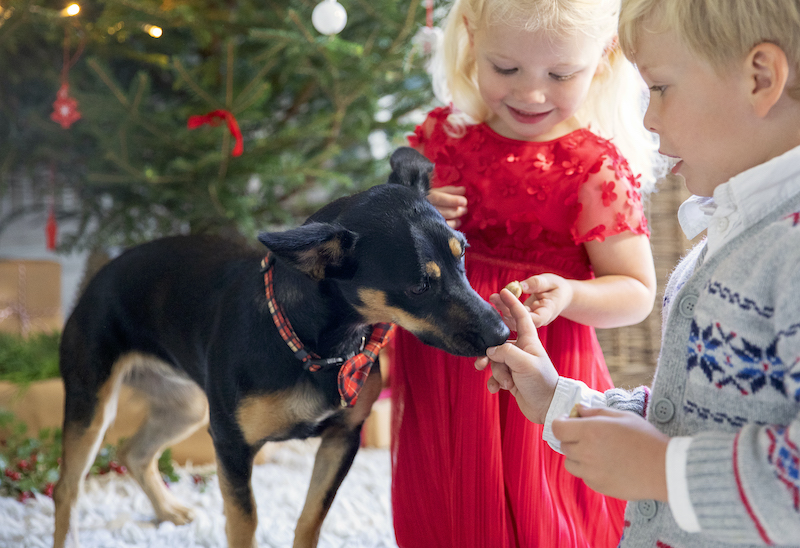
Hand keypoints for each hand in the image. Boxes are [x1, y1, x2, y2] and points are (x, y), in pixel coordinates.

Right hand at [427, 186, 466, 227]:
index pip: (437, 198)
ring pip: (441, 219)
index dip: (452, 200)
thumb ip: (448, 191)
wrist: (415, 214)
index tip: (464, 201)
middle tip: (465, 209)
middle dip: (456, 210)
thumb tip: (463, 190)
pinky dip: (452, 225)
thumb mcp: (435, 192)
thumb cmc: (427, 199)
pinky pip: (442, 227)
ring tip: (463, 212)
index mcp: (424, 197)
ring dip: (455, 216)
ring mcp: (426, 219)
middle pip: (441, 210)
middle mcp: (424, 208)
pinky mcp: (430, 228)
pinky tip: (458, 221)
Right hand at [475, 289, 558, 423]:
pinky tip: (497, 389)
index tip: (502, 291)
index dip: (512, 303)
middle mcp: (521, 350)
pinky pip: (495, 375)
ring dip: (496, 373)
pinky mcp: (511, 377)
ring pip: (495, 361)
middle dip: (489, 352)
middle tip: (480, 358)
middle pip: (499, 342)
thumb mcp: (524, 364)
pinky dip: (494, 382)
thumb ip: (505, 353)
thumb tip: (489, 351)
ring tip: (503, 381)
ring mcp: (515, 364)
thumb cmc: (541, 383)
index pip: (520, 317)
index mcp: (528, 341)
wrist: (548, 407)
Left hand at [490, 274, 571, 327]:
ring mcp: (530, 321)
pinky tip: (497, 300)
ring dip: (502, 309)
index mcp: (547, 313)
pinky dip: (504, 309)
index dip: (518, 311)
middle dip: (505, 308)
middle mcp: (538, 321)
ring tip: (493, 297)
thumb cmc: (557, 287)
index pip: (533, 319)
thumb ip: (537, 284)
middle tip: (494, 296)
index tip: (507, 296)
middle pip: (520, 321)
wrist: (562, 295)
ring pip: (514, 321)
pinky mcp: (524, 319)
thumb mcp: (550, 282)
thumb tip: (520, 286)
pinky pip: (512, 318)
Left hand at [552, 405, 668, 500]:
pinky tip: (608, 465)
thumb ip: (596, 412)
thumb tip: (579, 410)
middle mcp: (585, 452)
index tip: (571, 421)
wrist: (664, 469)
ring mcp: (590, 471)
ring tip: (599, 452)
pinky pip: (584, 476)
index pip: (557, 428)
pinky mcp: (597, 485)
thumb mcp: (622, 416)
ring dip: (578, 456)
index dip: (562, 423)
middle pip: (563, 445)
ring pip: (570, 463)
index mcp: (589, 431)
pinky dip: (589, 470)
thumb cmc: (645, 439)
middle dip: (572, 438)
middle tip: (590, 436)